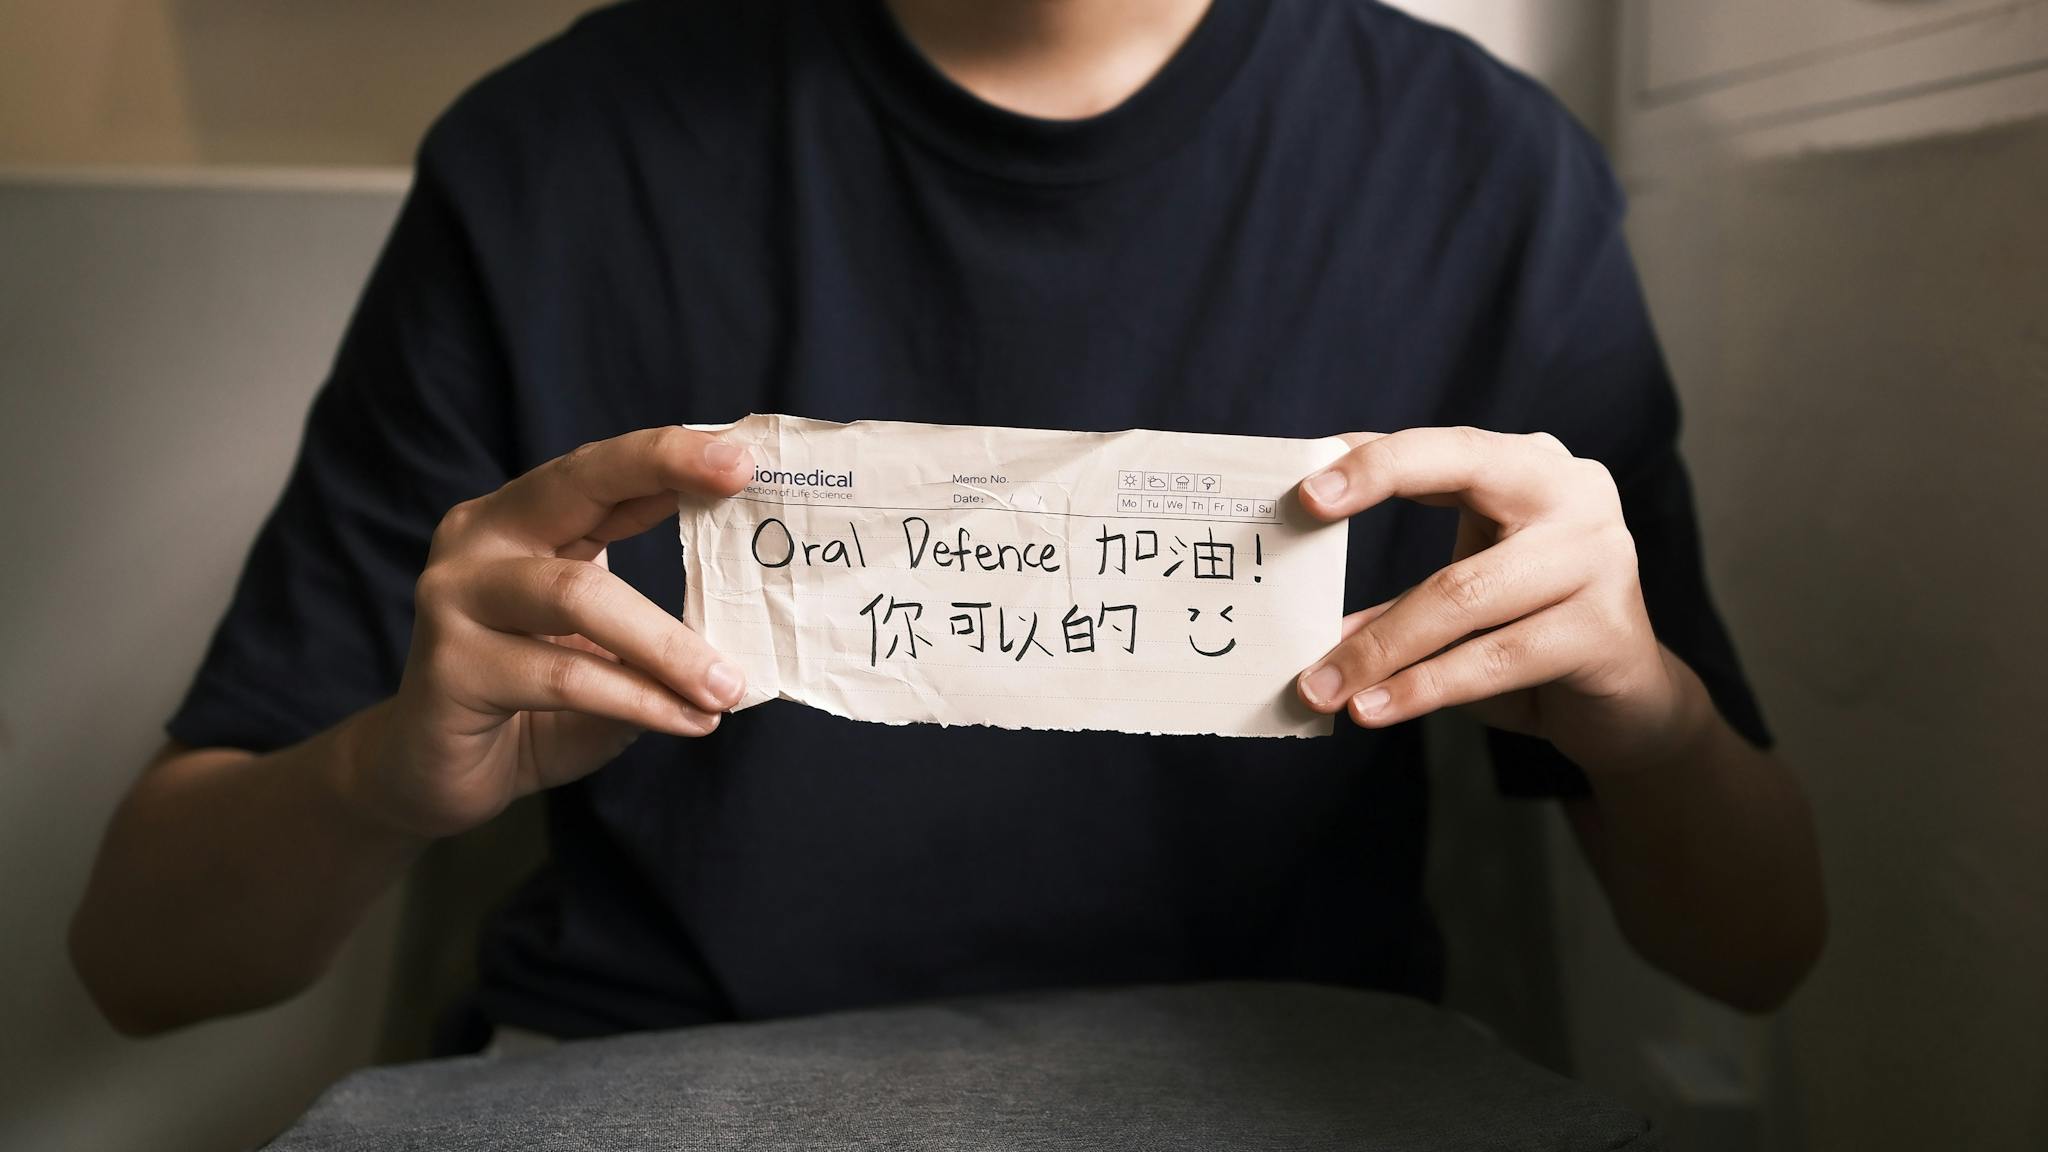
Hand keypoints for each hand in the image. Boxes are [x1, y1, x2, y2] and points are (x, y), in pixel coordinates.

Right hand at [345, 427, 753, 837]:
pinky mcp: (450, 666)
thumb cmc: (533, 705)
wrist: (435, 775)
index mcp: (522, 521)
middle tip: (739, 479)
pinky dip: (638, 700)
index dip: (670, 454)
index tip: (742, 452)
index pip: (601, 470)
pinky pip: (565, 676)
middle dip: (661, 468)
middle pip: (576, 483)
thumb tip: (750, 619)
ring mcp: (455, 596)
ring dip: (666, 644)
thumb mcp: (605, 651)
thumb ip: (656, 623)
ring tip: (727, 686)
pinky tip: (687, 720)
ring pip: (578, 595)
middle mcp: (480, 539)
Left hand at [1293, 427, 1705, 773]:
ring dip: (1380, 647)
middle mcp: (1574, 493)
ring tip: (1320, 686)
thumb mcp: (1462, 596)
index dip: (1375, 459)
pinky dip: (1423, 689)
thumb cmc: (1528, 634)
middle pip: (1465, 473)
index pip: (1446, 447)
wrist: (1630, 704)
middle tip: (1300, 521)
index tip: (1304, 486)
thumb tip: (1304, 612)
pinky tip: (1373, 710)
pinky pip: (1494, 659)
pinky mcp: (1607, 629)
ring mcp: (1599, 555)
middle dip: (1374, 492)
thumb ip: (1398, 590)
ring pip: (1464, 592)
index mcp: (1532, 467)